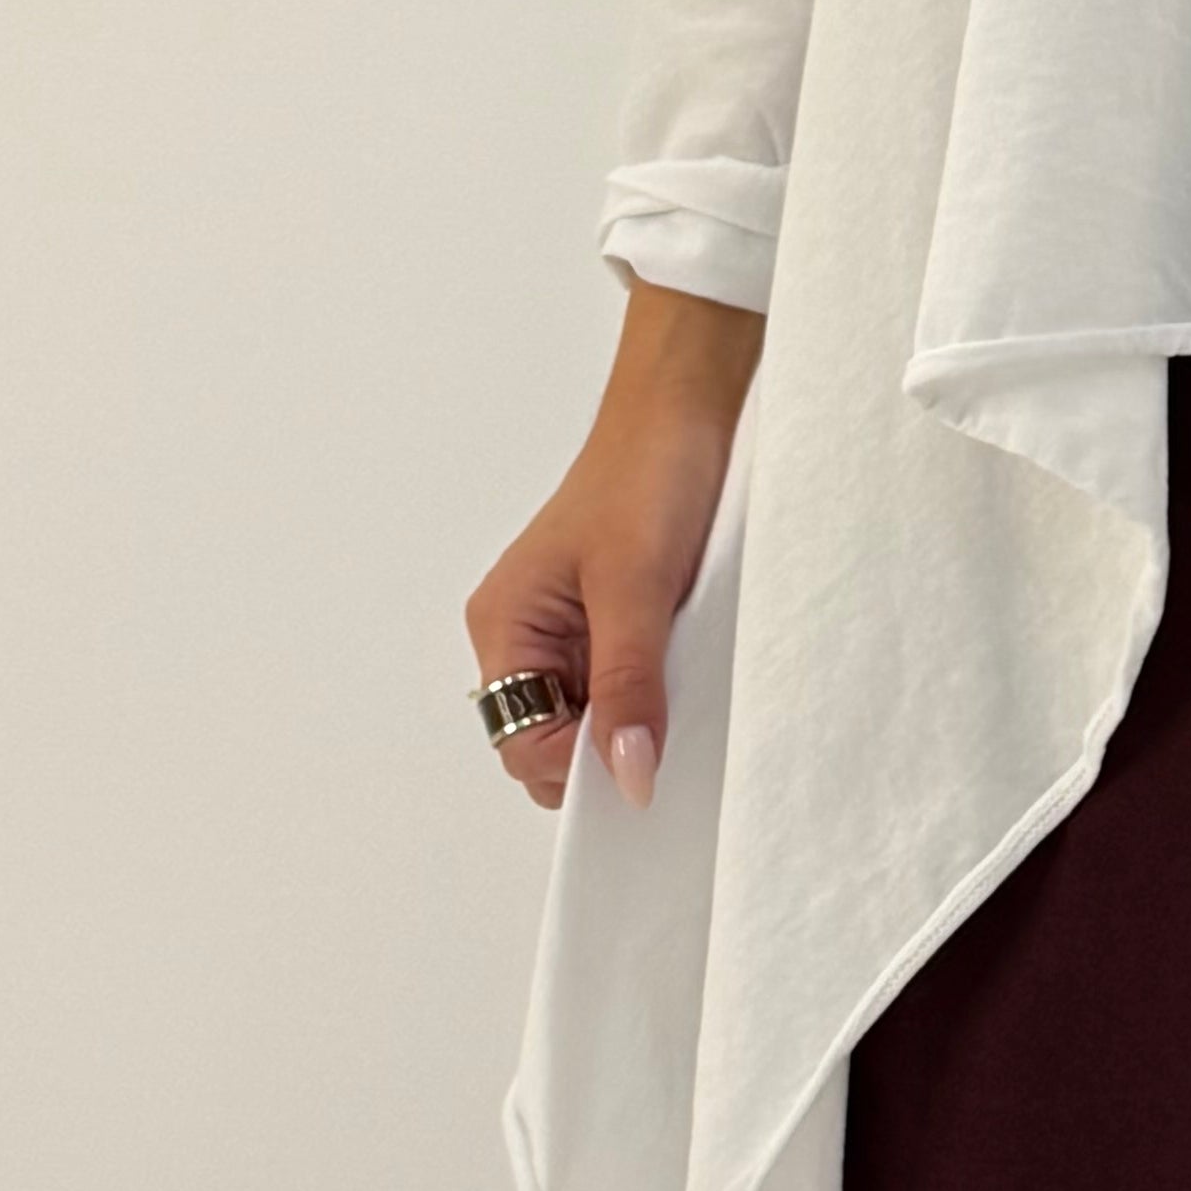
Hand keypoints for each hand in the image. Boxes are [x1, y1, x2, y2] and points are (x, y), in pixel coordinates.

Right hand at [466, 288, 760, 812]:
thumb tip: (628, 779)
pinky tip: (682, 665)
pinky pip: (623, 686)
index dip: (579, 767)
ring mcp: (568, 632)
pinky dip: (652, 690)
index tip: (642, 760)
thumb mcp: (638, 590)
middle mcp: (525, 636)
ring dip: (634, 715)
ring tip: (675, 675)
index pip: (522, 746)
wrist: (685, 411)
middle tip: (663, 715)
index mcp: (504, 626)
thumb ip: (629, 689)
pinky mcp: (610, 623)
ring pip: (592, 719)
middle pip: (552, 743)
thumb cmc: (646, 475)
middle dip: (605, 745)